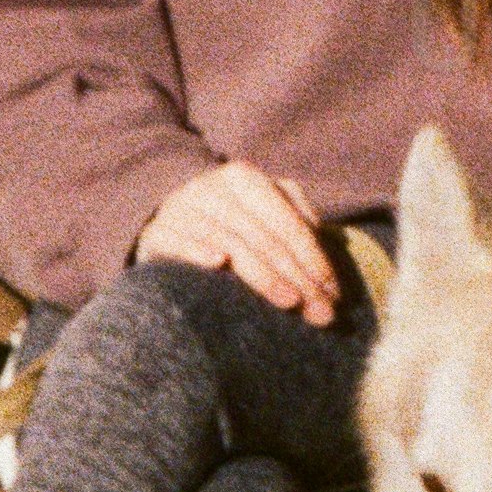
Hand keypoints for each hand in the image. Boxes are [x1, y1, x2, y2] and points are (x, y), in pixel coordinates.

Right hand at [139, 159, 339, 321]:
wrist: (165, 216)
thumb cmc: (227, 219)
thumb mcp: (262, 209)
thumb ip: (294, 217)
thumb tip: (323, 239)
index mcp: (244, 179)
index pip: (287, 223)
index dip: (315, 259)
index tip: (334, 293)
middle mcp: (212, 188)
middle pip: (264, 238)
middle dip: (298, 277)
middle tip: (321, 313)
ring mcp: (183, 209)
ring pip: (231, 243)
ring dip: (263, 276)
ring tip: (290, 302)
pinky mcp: (157, 232)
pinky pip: (179, 241)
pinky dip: (198, 251)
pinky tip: (218, 265)